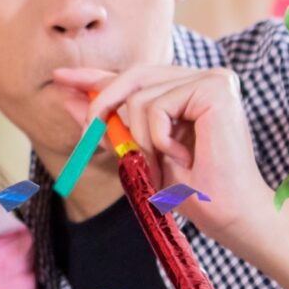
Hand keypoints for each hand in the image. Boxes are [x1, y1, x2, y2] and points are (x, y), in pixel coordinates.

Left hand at [50, 64, 275, 251]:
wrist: (228, 213)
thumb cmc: (191, 190)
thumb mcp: (138, 151)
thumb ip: (111, 123)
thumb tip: (71, 100)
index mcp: (187, 90)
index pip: (134, 76)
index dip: (95, 76)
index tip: (60, 76)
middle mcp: (202, 77)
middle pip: (132, 76)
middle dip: (102, 105)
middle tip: (90, 135)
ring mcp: (212, 79)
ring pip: (140, 96)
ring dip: (140, 139)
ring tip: (161, 163)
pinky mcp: (216, 87)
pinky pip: (157, 106)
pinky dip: (157, 138)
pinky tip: (182, 156)